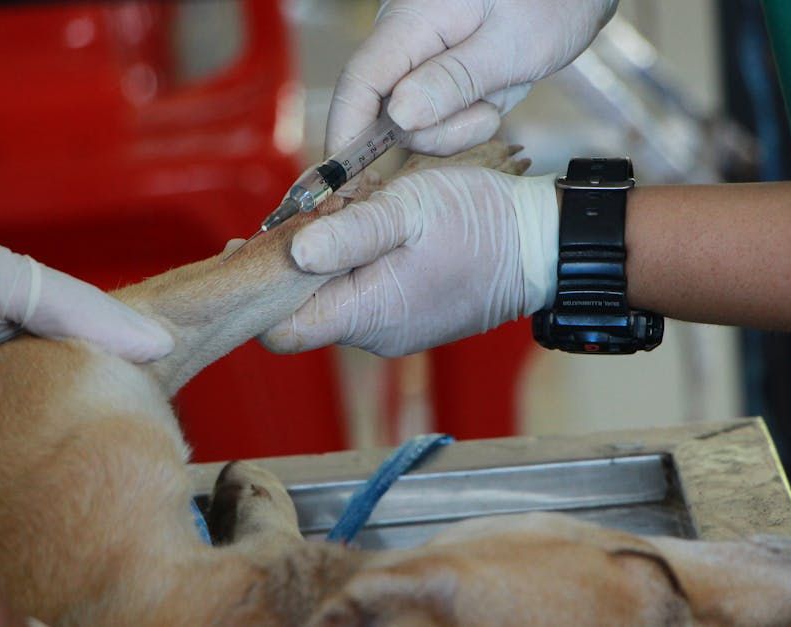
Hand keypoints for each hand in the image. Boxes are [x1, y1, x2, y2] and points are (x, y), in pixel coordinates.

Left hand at [261, 167, 557, 356]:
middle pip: (303, 312)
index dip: (256, 291)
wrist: (541, 246)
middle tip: (303, 213)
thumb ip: (350, 233)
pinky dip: (356, 266)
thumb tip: (291, 252)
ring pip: (333, 301)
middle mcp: (375, 335)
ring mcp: (394, 330)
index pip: (280, 331)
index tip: (248, 245)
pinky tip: (372, 230)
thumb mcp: (409, 210)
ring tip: (347, 213)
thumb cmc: (480, 224)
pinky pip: (363, 297)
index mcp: (367, 314)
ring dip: (327, 260)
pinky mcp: (409, 317)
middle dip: (293, 265)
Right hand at [327, 0, 616, 155]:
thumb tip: (399, 117)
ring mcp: (418, 60)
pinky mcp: (435, 76)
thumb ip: (453, 81)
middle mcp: (404, 40)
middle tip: (486, 111)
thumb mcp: (510, 47)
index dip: (346, 132)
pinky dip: (466, 119)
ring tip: (496, 93)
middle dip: (434, 131)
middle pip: (384, 111)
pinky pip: (436, 118)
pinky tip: (492, 93)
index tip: (345, 179)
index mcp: (410, 21)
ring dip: (457, 126)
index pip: (359, 81)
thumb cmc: (549, 4)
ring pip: (413, 123)